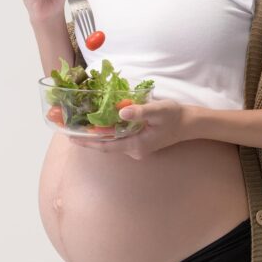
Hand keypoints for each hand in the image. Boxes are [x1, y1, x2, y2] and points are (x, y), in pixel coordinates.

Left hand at [67, 99, 192, 159]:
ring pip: (112, 142)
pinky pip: (120, 139)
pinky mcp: (140, 143)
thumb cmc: (175, 116)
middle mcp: (134, 150)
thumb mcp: (158, 110)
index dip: (87, 142)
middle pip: (106, 145)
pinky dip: (109, 132)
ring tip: (81, 125)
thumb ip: (140, 111)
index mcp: (136, 145)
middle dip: (88, 138)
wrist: (190, 123)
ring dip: (98, 135)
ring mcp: (137, 148)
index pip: (105, 146)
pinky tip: (102, 123)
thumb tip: (121, 112)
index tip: (71, 138)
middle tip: (70, 129)